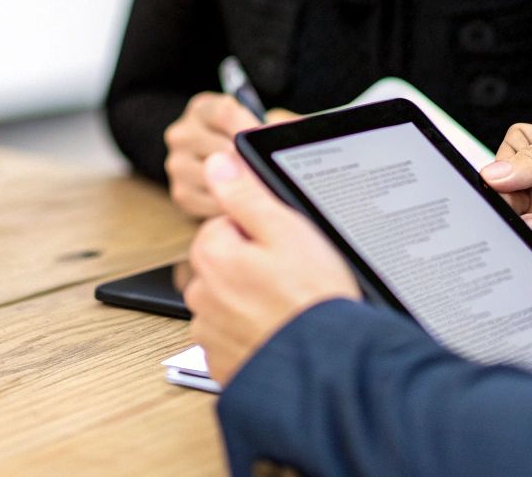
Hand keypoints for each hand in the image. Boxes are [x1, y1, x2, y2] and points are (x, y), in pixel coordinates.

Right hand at [163, 93, 294, 218]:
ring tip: (266, 190)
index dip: (252, 129)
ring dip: (242, 188)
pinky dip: (232, 207)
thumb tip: (293, 131)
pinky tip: (249, 205)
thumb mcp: (261, 123)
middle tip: (274, 173)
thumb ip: (277, 124)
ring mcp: (178, 164)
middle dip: (249, 162)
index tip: (270, 143)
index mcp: (204, 108)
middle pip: (221, 149)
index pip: (226, 113)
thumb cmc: (250, 142)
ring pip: (215, 180)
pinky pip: (211, 203)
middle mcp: (183, 133)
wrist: (226, 165)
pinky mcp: (181, 193)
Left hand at [185, 150, 359, 384]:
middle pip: (225, 263)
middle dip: (253, 266)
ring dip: (252, 301)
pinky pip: (234, 338)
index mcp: (211, 254)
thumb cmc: (313, 298)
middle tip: (294, 277)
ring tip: (290, 308)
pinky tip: (281, 333)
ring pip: (229, 301)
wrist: (331, 368)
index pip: (226, 223)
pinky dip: (253, 334)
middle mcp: (200, 295)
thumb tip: (218, 164)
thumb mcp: (286, 229)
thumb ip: (245, 194)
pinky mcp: (223, 364)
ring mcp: (210, 334)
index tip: (286, 247)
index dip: (261, 231)